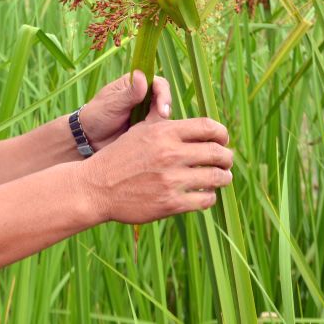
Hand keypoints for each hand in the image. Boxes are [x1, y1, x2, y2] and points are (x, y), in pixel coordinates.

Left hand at [77, 71, 170, 150]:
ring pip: (163, 114)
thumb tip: (141, 74)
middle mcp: (143, 96)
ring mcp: (145, 111)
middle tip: (158, 121)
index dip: (164, 95)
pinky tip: (148, 138)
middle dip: (164, 110)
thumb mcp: (112, 104)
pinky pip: (158, 128)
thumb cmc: (96, 115)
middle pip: (164, 99)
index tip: (163, 110)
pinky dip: (156, 131)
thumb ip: (129, 93)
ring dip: (160, 122)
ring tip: (147, 130)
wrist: (89, 138)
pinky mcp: (146, 126)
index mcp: (134, 83)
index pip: (158, 83)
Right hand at [77, 117, 233, 224]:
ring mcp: (171, 180)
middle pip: (217, 153)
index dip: (222, 134)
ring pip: (216, 177)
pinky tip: (205, 194)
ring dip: (223, 178)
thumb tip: (190, 121)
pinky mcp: (170, 203)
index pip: (208, 127)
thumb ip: (165, 123)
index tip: (223, 140)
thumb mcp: (140, 131)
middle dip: (227, 158)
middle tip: (226, 162)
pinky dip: (210, 197)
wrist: (96, 187)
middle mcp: (170, 153)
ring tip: (222, 178)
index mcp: (164, 132)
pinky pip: (205, 200)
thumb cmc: (120, 157)